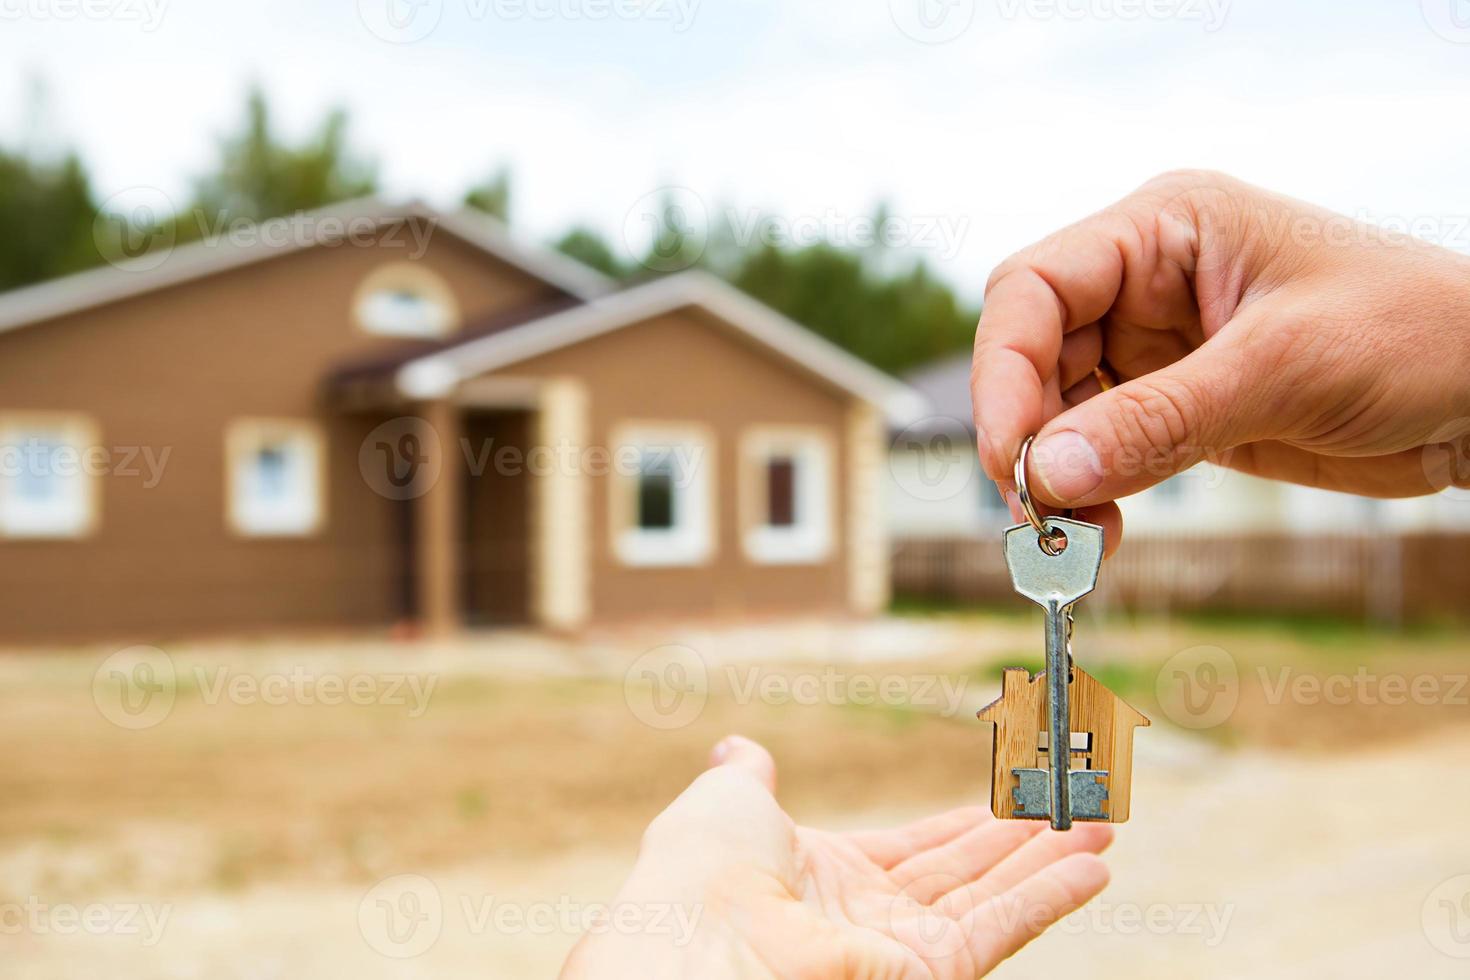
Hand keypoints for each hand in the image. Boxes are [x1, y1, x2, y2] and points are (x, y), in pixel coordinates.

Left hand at [559, 736, 1111, 978]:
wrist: (700, 940)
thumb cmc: (700, 872)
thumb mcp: (725, 804)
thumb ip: (747, 777)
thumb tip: (739, 749)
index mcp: (826, 878)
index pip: (913, 852)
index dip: (963, 827)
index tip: (1004, 803)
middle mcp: (870, 919)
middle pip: (964, 875)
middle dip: (1023, 843)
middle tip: (1079, 809)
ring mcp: (902, 950)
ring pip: (994, 899)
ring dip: (1053, 863)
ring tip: (1104, 827)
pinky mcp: (932, 973)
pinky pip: (1002, 928)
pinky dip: (1051, 895)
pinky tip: (1094, 865)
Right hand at [972, 169, 1469, 551]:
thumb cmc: (1418, 334)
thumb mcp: (1284, 368)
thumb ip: (1158, 420)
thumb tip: (1047, 474)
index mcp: (1164, 229)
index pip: (1036, 288)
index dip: (1004, 369)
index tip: (1009, 454)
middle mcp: (1146, 282)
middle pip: (1033, 354)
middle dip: (1026, 433)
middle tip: (1038, 511)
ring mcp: (1158, 348)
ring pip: (1058, 410)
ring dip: (1054, 475)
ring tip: (1073, 536)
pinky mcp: (1177, 407)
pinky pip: (1102, 449)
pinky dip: (1089, 493)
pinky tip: (1101, 530)